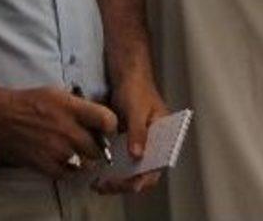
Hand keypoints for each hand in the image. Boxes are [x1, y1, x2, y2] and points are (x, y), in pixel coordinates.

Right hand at [0, 86, 118, 177]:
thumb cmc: (28, 102)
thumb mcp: (57, 93)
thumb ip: (79, 106)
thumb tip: (96, 116)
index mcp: (72, 108)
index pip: (107, 120)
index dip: (111, 126)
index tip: (106, 128)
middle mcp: (66, 130)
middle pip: (98, 147)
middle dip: (98, 147)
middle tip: (94, 145)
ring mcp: (55, 149)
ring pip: (86, 164)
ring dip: (86, 161)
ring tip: (81, 155)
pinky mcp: (43, 164)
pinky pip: (67, 175)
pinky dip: (70, 171)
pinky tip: (67, 163)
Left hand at [93, 70, 169, 194]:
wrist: (126, 76)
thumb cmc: (137, 88)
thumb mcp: (137, 109)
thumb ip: (138, 132)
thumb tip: (137, 155)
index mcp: (166, 136)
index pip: (159, 163)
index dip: (146, 177)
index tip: (131, 184)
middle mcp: (154, 144)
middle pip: (144, 173)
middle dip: (126, 183)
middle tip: (107, 186)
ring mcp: (140, 145)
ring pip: (131, 172)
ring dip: (117, 181)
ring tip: (99, 185)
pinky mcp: (126, 144)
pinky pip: (121, 163)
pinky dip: (111, 172)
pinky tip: (97, 176)